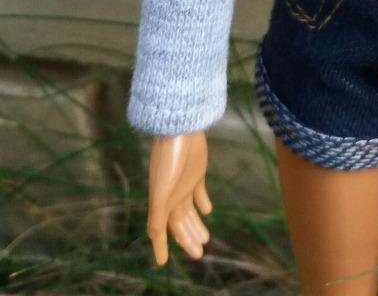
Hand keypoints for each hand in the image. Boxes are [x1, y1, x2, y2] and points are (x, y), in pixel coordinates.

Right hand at [146, 130, 212, 264]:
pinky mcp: (196, 171)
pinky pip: (200, 192)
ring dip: (196, 225)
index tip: (162, 263)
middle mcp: (172, 195)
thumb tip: (153, 238)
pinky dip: (203, 202)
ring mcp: (184, 183)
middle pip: (179, 224)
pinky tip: (208, 210)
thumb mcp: (160, 191)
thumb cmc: (167, 159)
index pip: (162, 230)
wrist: (179, 129)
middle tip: (199, 254)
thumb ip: (156, 215)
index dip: (161, 247)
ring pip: (190, 211)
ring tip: (205, 239)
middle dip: (187, 239)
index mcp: (162, 202)